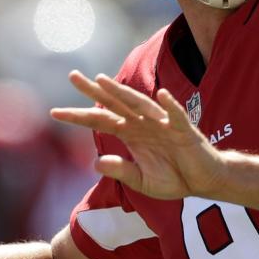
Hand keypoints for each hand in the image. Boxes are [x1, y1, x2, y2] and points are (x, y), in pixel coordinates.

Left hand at [50, 71, 224, 199]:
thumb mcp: (141, 181)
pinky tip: (162, 95)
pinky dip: (170, 106)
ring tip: (103, 81)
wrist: (203, 182)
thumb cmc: (174, 178)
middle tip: (72, 76)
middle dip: (94, 91)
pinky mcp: (184, 130)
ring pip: (140, 104)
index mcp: (131, 133)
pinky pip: (176, 115)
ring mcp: (163, 124)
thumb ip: (120, 171)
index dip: (78, 116)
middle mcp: (143, 123)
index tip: (54, 112)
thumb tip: (95, 163)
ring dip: (122, 93)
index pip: (100, 121)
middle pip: (115, 103)